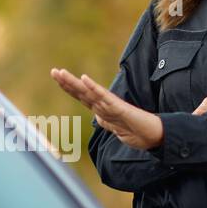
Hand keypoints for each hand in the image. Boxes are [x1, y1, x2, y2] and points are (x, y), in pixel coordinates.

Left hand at [50, 68, 164, 150]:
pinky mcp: (119, 107)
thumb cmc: (137, 132)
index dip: (68, 87)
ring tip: (61, 73)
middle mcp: (104, 105)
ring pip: (89, 92)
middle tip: (53, 71)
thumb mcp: (116, 129)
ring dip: (74, 83)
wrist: (154, 136)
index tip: (56, 76)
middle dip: (66, 81)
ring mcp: (111, 105)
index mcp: (102, 110)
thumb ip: (106, 122)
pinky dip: (94, 87)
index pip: (82, 96)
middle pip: (82, 92)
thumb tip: (98, 118)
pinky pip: (104, 97)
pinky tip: (84, 79)